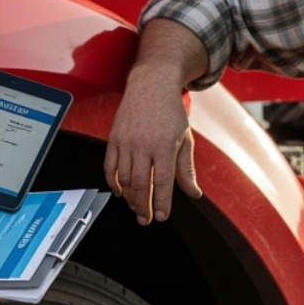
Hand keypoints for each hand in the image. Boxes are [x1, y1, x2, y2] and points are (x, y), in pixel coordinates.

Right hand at [103, 67, 202, 224]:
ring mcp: (126, 141)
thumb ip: (187, 169)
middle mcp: (143, 144)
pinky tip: (120, 192)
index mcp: (164, 146)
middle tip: (145, 220)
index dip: (161, 202)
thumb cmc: (171, 112)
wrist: (151, 84)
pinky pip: (109, 166)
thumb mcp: (184, 139)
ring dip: (129, 197)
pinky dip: (113, 182)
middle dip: (143, 206)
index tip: (161, 217)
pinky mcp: (113, 138)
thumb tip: (194, 194)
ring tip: (136, 207)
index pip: (162, 182)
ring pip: (124, 178)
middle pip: (140, 184)